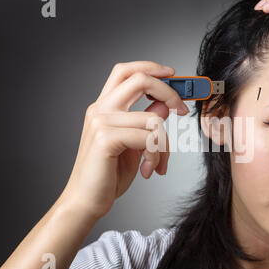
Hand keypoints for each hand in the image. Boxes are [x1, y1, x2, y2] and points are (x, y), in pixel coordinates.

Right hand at [59, 61, 188, 219]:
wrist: (85, 201)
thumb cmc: (108, 174)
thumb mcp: (134, 145)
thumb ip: (146, 123)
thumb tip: (165, 106)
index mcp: (104, 107)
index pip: (125, 71)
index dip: (150, 68)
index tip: (172, 75)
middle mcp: (99, 109)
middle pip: (139, 80)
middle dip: (168, 92)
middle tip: (182, 110)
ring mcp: (100, 122)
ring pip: (152, 119)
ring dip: (164, 145)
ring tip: (157, 164)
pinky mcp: (105, 138)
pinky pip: (147, 138)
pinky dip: (156, 155)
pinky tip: (148, 170)